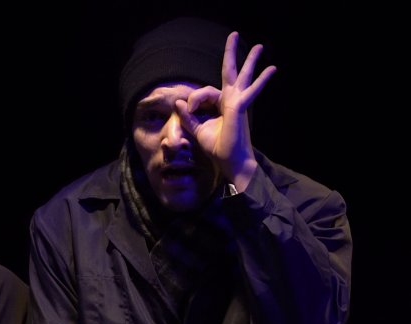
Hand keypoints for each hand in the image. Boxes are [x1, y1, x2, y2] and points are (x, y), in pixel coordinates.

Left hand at [176, 32, 276, 190]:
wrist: (231, 163)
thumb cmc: (218, 148)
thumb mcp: (198, 130)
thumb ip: (188, 117)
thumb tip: (178, 102)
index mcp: (219, 105)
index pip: (204, 91)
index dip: (194, 99)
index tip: (189, 110)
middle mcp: (230, 101)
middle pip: (229, 73)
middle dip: (231, 54)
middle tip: (234, 34)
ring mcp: (237, 103)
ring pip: (242, 77)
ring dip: (250, 61)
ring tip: (259, 46)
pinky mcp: (239, 108)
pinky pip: (249, 91)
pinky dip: (261, 80)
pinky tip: (272, 69)